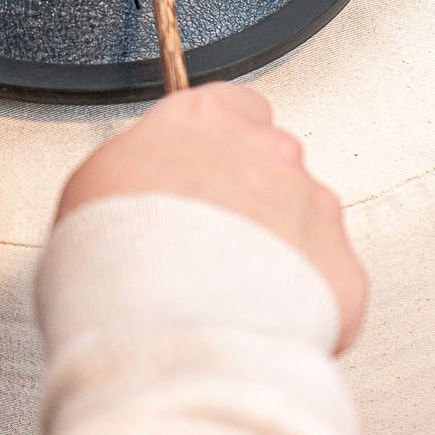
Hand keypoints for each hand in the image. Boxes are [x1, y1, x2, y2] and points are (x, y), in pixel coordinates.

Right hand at [56, 83, 366, 351]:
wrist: (168, 328)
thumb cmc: (121, 259)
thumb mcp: (92, 187)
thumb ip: (134, 172)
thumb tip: (133, 190)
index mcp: (203, 120)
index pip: (230, 106)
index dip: (214, 145)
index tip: (199, 167)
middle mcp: (268, 153)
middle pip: (270, 165)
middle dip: (246, 200)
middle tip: (204, 243)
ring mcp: (313, 208)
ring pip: (303, 222)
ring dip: (275, 250)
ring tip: (225, 291)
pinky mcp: (342, 269)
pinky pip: (327, 282)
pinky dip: (302, 301)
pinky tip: (255, 317)